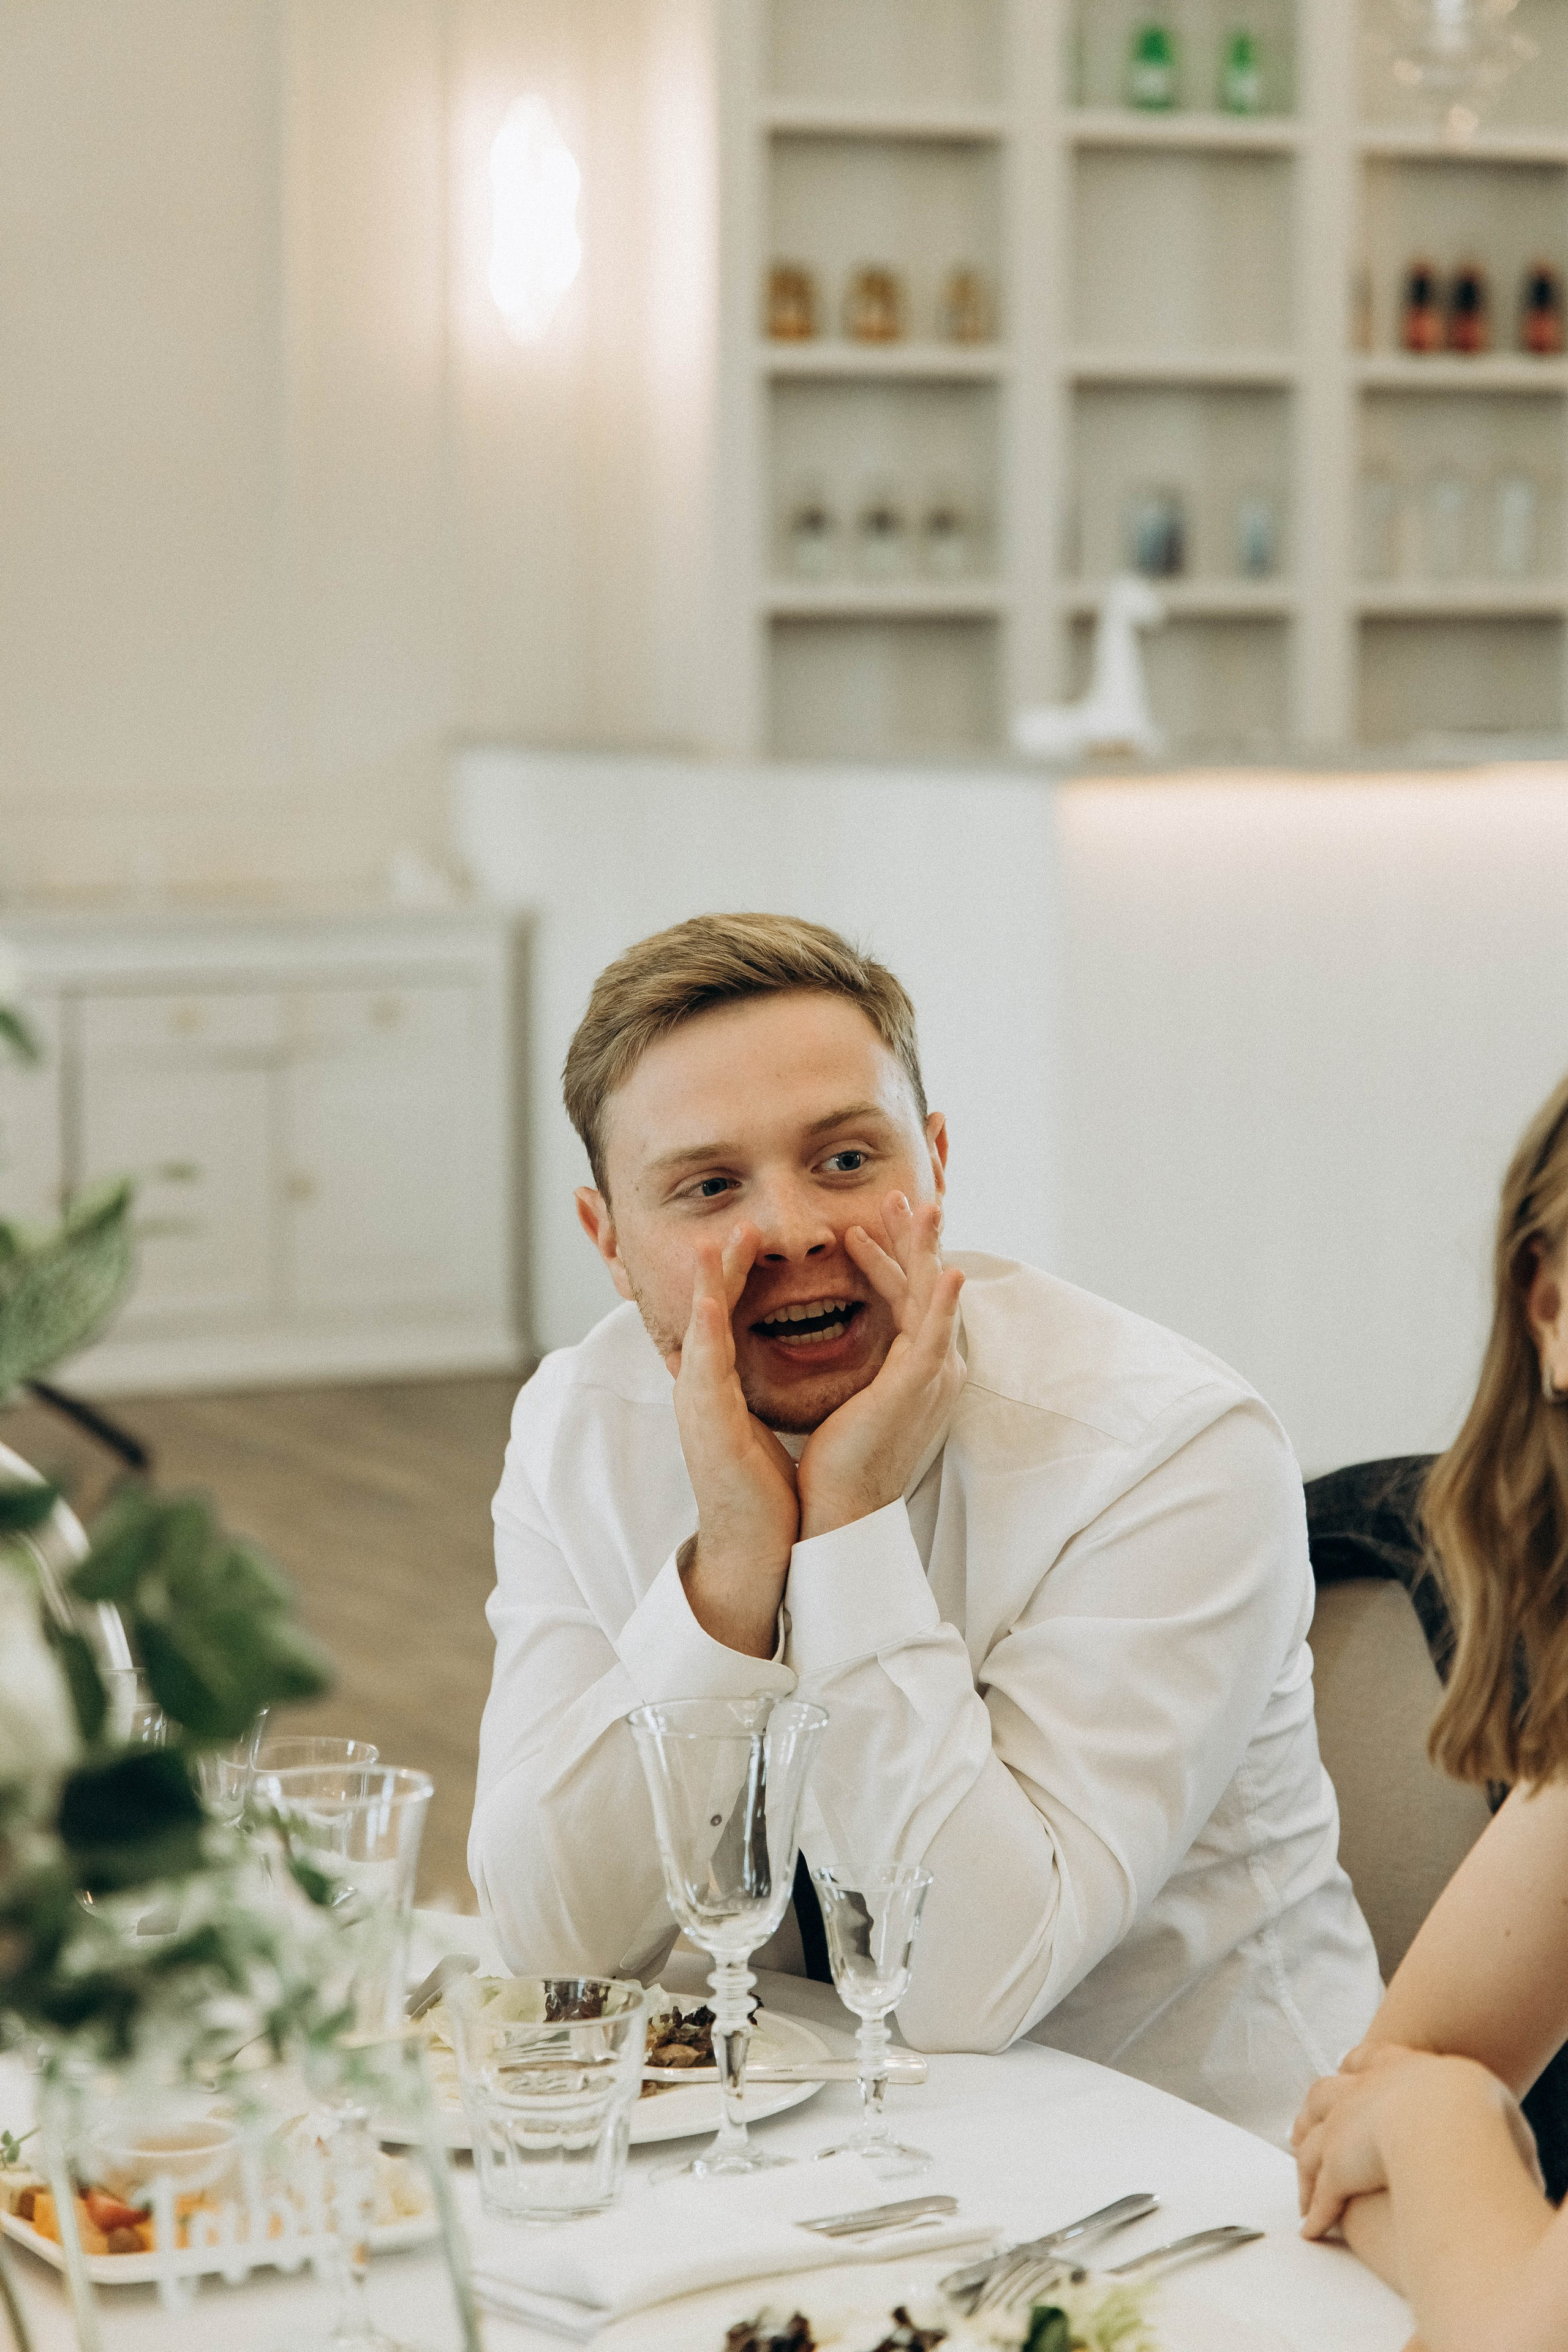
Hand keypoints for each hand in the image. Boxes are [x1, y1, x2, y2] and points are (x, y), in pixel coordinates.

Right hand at [667, 1223, 799, 1657]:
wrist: (753, 1546)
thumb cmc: (761, 1489)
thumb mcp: (755, 1423)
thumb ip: (752, 1389)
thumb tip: (771, 1363)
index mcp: (717, 1386)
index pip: (722, 1316)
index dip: (732, 1274)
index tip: (748, 1236)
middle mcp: (701, 1389)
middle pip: (704, 1312)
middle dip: (717, 1265)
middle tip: (732, 1223)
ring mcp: (698, 1405)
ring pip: (700, 1330)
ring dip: (708, 1283)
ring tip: (719, 1240)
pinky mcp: (708, 1425)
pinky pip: (705, 1368)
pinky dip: (707, 1329)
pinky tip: (711, 1298)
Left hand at [796, 1193, 964, 1539]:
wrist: (839, 1506)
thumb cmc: (839, 1458)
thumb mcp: (850, 1393)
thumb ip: (856, 1361)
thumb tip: (833, 1334)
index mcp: (915, 1366)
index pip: (906, 1296)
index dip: (890, 1256)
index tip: (867, 1224)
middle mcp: (932, 1366)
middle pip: (924, 1285)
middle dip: (911, 1237)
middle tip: (898, 1194)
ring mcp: (929, 1375)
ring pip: (931, 1297)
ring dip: (926, 1249)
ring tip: (921, 1207)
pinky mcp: (917, 1388)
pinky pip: (933, 1336)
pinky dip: (942, 1302)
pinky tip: (949, 1270)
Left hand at [1294, 2045, 1539, 2241]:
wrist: (1443, 2122)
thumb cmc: (1476, 2113)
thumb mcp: (1492, 2103)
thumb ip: (1489, 2117)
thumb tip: (1503, 2138)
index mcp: (1402, 2069)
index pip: (1369, 2058)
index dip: (1356, 2065)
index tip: (1346, 2067)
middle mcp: (1364, 2091)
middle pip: (1327, 2092)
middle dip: (1316, 2107)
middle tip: (1304, 2124)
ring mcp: (1343, 2127)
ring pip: (1311, 2139)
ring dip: (1303, 2155)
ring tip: (1300, 2173)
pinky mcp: (1335, 2167)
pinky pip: (1320, 2193)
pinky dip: (1314, 2209)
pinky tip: (1312, 2226)